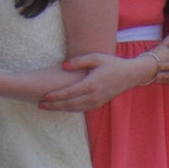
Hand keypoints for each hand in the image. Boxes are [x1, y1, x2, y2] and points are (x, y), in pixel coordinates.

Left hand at [40, 48, 156, 112]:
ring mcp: (96, 102)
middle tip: (39, 105)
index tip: (44, 96)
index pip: (69, 92)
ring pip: (74, 109)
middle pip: (69, 104)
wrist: (129, 76)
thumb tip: (63, 65)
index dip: (56, 95)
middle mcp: (93, 96)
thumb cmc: (111, 64)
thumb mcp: (96, 58)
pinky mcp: (98, 105)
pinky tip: (60, 108)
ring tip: (46, 108)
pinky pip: (80, 109)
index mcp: (92, 84)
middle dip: (54, 105)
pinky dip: (69, 109)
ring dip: (59, 109)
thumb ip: (79, 61)